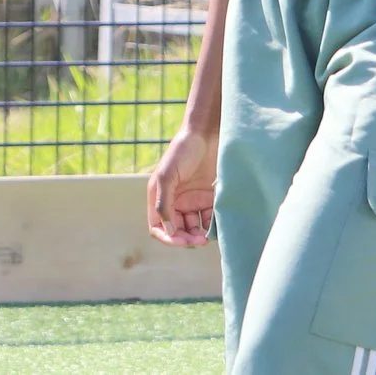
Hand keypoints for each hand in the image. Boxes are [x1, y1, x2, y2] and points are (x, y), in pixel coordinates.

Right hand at [147, 127, 217, 247]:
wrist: (207, 135)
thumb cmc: (183, 151)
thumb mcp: (167, 176)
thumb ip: (164, 204)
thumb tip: (168, 231)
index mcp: (160, 197)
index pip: (158, 226)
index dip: (167, 237)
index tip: (181, 241)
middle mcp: (175, 201)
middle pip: (177, 231)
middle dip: (186, 239)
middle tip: (199, 240)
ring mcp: (193, 201)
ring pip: (194, 229)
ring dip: (199, 235)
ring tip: (207, 235)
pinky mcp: (209, 198)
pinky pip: (210, 220)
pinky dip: (212, 226)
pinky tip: (217, 224)